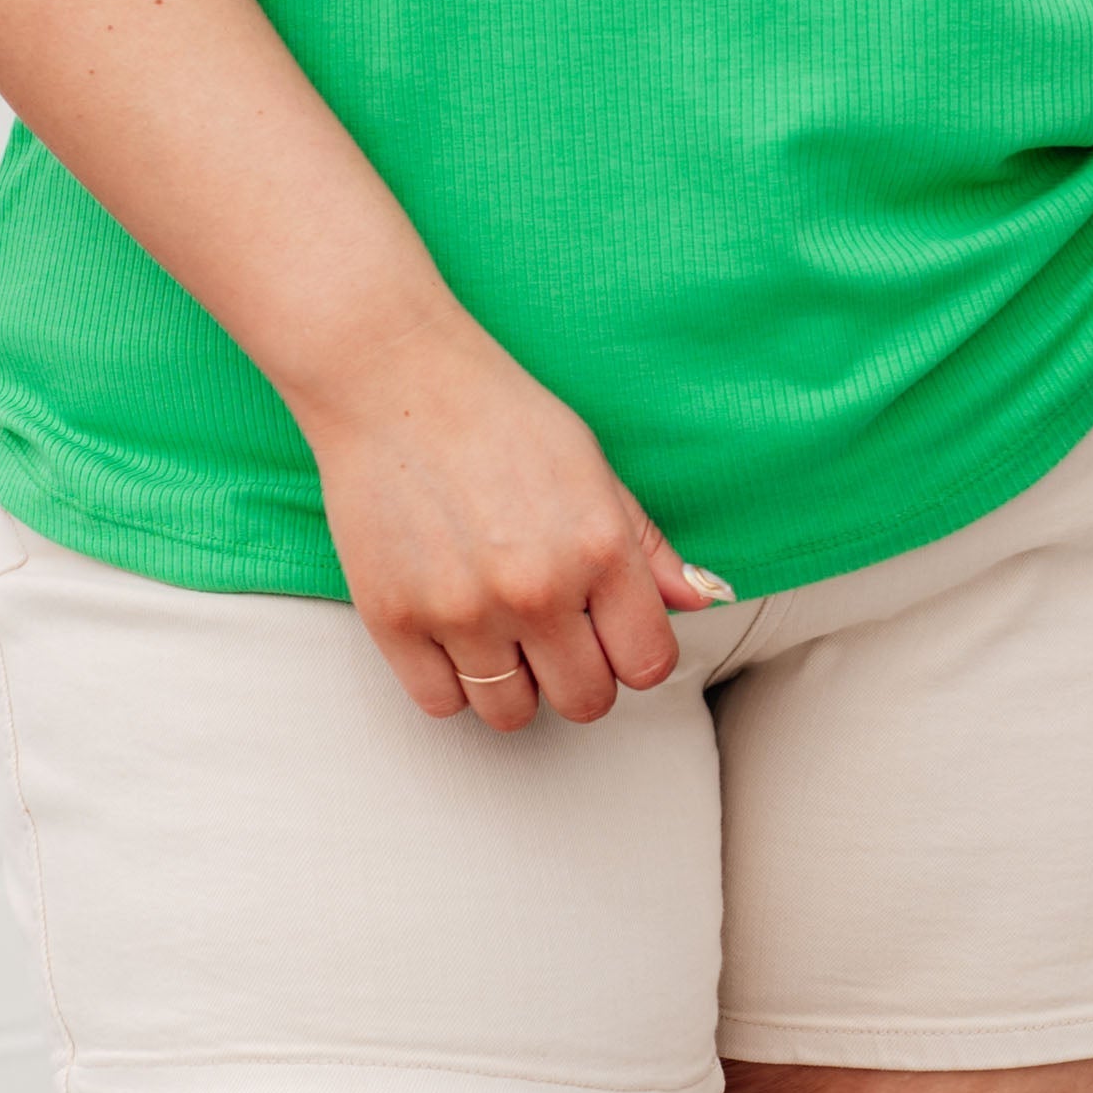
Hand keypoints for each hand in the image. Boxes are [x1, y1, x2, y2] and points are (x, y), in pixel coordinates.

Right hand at [300, 314, 730, 727]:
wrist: (393, 380)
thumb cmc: (500, 417)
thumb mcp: (594, 469)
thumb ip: (648, 546)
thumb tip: (699, 600)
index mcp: (598, 549)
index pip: (647, 664)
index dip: (634, 656)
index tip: (611, 635)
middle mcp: (536, 590)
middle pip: (585, 701)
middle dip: (579, 675)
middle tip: (555, 634)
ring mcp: (462, 610)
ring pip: (512, 713)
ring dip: (515, 684)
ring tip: (501, 632)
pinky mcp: (394, 620)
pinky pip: (442, 702)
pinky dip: (451, 681)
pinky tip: (454, 634)